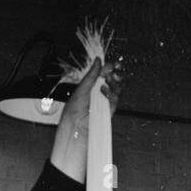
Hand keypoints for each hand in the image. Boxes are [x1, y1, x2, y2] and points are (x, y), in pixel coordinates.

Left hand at [51, 58, 124, 183]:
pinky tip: (104, 92)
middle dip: (115, 74)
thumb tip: (99, 61)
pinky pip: (115, 100)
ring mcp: (105, 103)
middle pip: (113, 80)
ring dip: (115, 83)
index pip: (103, 74)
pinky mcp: (110, 111)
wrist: (76, 129)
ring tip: (108, 81)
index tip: (112, 64)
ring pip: (117, 89)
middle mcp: (99, 94)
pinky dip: (112, 94)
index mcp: (91, 87)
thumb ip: (92, 75)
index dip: (109, 68)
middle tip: (114, 70)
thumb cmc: (73, 112)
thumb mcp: (81, 89)